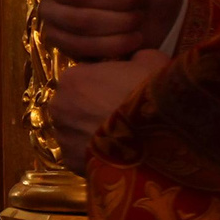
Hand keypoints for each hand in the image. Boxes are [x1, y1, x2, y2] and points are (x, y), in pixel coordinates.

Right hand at [37, 0, 183, 61]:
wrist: (159, 13)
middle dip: (120, 0)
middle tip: (140, 1)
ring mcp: (50, 12)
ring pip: (80, 21)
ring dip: (119, 22)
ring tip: (138, 19)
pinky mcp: (56, 40)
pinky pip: (78, 45)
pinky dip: (112, 44)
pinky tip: (132, 38)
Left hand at [52, 50, 166, 169]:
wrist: (161, 139)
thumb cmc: (153, 95)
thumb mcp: (151, 61)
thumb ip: (135, 56)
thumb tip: (134, 59)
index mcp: (71, 78)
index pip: (83, 77)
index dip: (104, 83)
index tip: (122, 90)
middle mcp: (58, 107)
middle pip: (75, 104)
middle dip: (93, 108)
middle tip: (123, 115)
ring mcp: (63, 137)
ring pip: (75, 130)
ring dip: (92, 132)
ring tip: (122, 137)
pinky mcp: (71, 163)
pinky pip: (81, 154)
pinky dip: (95, 154)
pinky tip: (118, 154)